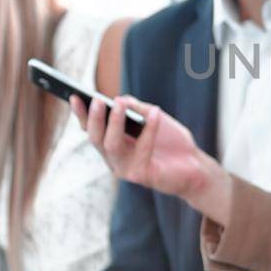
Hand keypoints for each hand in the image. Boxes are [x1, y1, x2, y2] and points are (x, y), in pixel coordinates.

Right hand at [76, 95, 219, 200]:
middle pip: (95, 138)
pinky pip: (141, 149)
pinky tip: (155, 113)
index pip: (91, 129)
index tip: (74, 96)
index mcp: (113, 144)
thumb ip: (138, 109)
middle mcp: (114, 159)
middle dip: (94, 118)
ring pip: (111, 145)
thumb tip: (121, 99)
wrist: (195, 166)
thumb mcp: (154, 118)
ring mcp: (126, 169)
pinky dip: (149, 129)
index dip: (81, 114)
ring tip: (120, 103)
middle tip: (96, 99)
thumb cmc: (172, 142)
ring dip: (114, 123)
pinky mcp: (141, 175)